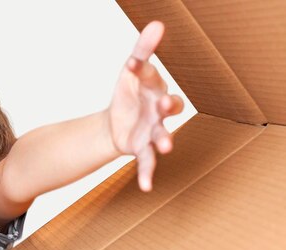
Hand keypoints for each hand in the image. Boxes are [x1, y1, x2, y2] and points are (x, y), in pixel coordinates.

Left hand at [107, 21, 183, 191]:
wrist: (116, 122)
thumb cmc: (129, 94)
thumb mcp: (131, 72)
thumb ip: (142, 51)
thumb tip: (157, 23)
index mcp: (156, 88)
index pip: (150, 76)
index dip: (141, 70)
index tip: (130, 64)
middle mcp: (159, 110)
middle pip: (171, 108)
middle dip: (169, 106)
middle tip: (166, 105)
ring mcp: (153, 130)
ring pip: (163, 135)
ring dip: (164, 140)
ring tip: (165, 146)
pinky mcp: (142, 148)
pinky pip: (147, 162)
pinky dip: (147, 174)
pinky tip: (146, 186)